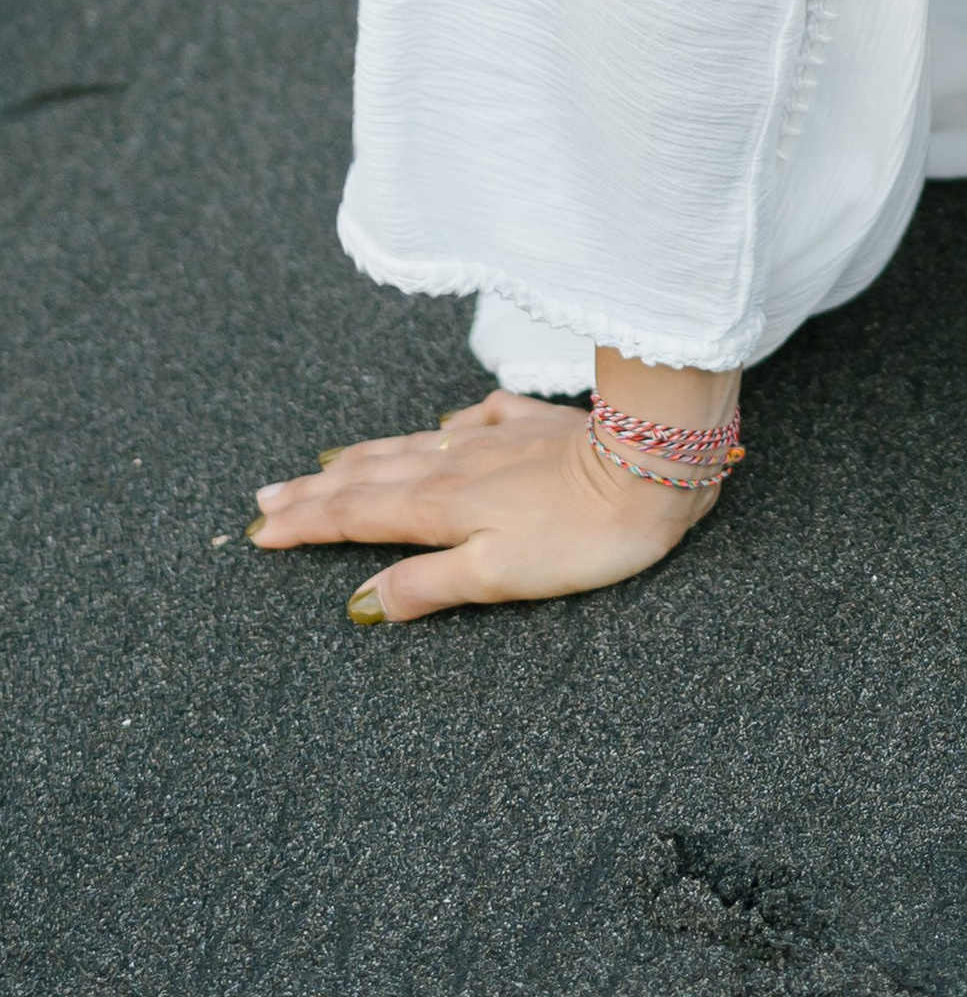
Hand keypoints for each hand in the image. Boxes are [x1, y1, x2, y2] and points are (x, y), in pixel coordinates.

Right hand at [247, 388, 717, 625]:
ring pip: (415, 445)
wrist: (653, 467)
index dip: (306, 524)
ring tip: (325, 462)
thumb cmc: (581, 536)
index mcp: (441, 507)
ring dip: (364, 457)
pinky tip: (447, 425)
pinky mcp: (538, 423)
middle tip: (267, 496)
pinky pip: (480, 418)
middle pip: (372, 476)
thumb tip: (360, 601)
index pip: (356, 515)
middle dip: (317, 489)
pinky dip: (451, 424)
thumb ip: (426, 585)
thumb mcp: (496, 577)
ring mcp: (498, 438)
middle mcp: (458, 465)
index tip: (260, 531)